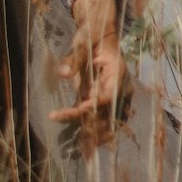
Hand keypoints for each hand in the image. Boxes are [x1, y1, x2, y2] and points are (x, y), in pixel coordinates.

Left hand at [50, 0, 131, 148]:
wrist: (98, 31)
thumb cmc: (91, 34)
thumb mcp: (81, 43)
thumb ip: (73, 60)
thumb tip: (63, 74)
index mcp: (117, 72)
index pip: (110, 94)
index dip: (96, 104)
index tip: (80, 109)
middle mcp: (118, 86)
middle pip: (109, 112)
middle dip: (95, 128)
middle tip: (79, 144)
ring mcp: (111, 94)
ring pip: (106, 119)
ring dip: (93, 133)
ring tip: (79, 150)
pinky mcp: (101, 97)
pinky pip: (98, 117)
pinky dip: (88, 127)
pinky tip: (79, 143)